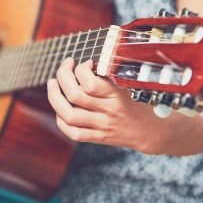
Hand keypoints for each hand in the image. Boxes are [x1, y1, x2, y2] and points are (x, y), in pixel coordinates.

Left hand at [47, 58, 163, 153]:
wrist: (150, 131)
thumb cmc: (135, 102)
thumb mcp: (126, 85)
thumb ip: (106, 77)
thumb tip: (83, 66)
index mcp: (116, 95)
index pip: (90, 83)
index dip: (81, 69)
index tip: (85, 64)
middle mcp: (108, 111)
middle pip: (75, 96)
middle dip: (63, 77)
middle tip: (64, 68)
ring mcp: (101, 126)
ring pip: (69, 115)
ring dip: (55, 97)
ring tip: (53, 84)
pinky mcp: (97, 138)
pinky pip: (73, 132)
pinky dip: (61, 120)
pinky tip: (60, 109)